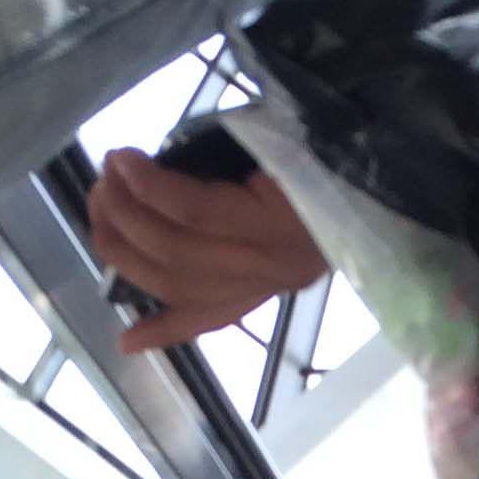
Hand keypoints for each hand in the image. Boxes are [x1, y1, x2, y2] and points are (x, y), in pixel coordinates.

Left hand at [86, 150, 327, 353]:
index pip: (197, 210)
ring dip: (125, 256)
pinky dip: (164, 331)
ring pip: (178, 288)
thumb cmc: (324, 153)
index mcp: (282, 218)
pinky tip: (128, 341)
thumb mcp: (281, 137)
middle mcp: (270, 265)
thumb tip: (159, 161)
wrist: (377, 192)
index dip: (148, 186)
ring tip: (102, 218)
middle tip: (105, 182)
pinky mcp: (258, 300)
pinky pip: (206, 321)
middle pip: (176, 253)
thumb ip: (228, 149)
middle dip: (125, 217)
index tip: (121, 157)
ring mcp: (263, 289)